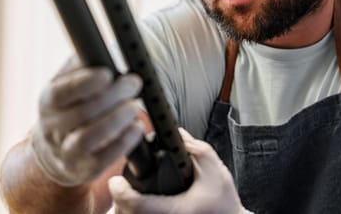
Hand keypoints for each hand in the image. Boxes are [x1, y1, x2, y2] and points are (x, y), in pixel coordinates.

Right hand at [31, 57, 144, 186]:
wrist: (53, 151)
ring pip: (90, 138)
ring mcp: (67, 151)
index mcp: (48, 101)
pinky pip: (104, 158)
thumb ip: (79, 66)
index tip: (107, 73)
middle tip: (133, 83)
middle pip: (82, 112)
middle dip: (112, 96)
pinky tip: (136, 128)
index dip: (85, 83)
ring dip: (117, 120)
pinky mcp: (85, 169)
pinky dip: (123, 142)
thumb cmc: (67, 108)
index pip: (62, 92)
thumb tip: (98, 50)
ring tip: (134, 106)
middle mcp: (53, 128)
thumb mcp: (65, 84)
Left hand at [108, 128, 252, 213]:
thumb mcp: (214, 171)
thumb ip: (195, 149)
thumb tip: (177, 135)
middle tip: (121, 184)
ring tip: (128, 196)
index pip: (135, 203)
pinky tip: (138, 208)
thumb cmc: (224, 204)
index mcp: (173, 210)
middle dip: (120, 198)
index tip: (116, 179)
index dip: (120, 190)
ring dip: (124, 209)